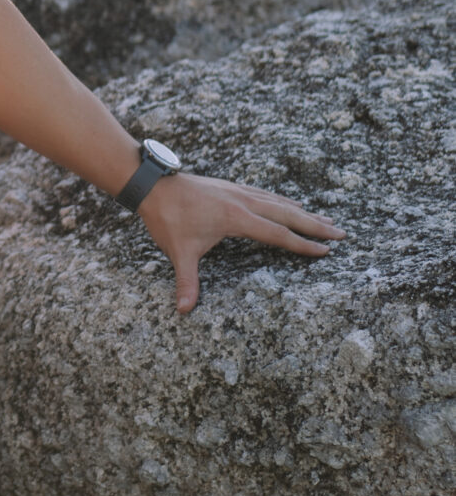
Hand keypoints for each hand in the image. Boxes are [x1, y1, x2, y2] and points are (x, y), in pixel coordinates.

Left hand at [138, 173, 343, 313]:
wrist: (153, 185)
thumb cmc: (167, 219)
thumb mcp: (178, 252)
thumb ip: (186, 281)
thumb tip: (183, 310)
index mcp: (237, 219)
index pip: (278, 234)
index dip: (302, 245)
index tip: (326, 251)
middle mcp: (243, 202)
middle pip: (288, 215)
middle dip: (316, 226)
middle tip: (342, 232)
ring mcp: (239, 192)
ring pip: (279, 202)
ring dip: (304, 212)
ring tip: (326, 220)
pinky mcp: (232, 187)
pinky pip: (266, 194)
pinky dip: (283, 201)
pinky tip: (292, 204)